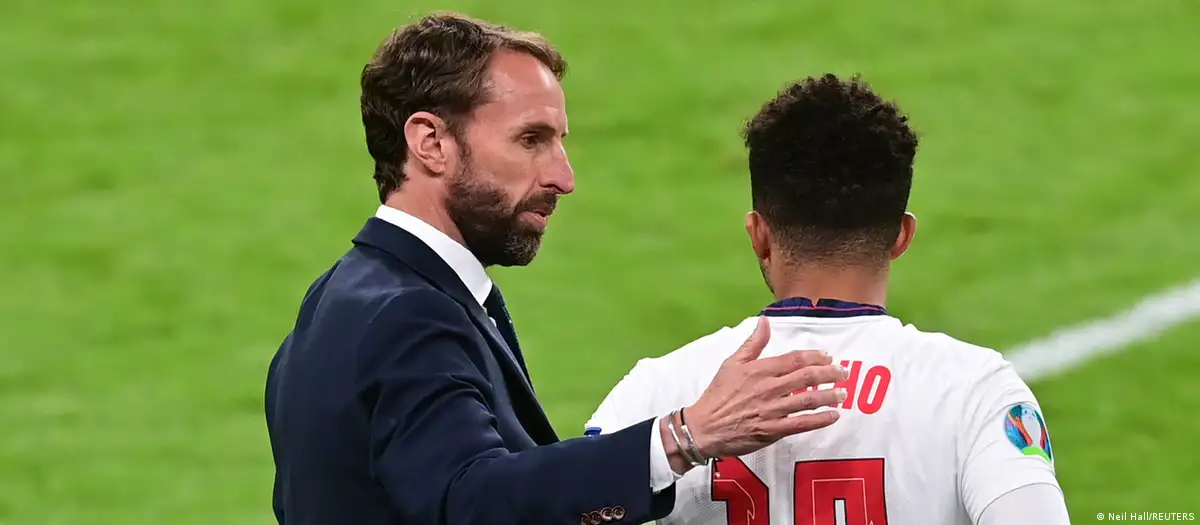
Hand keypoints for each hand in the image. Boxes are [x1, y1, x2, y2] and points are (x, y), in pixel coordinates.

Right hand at [666, 316, 847, 466]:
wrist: (704, 427)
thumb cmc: (718, 395)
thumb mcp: (731, 363)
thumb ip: (752, 343)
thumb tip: (765, 321)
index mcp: (760, 370)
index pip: (795, 359)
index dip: (815, 357)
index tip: (828, 357)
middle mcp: (769, 388)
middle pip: (807, 377)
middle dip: (830, 373)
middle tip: (844, 372)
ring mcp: (772, 410)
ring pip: (808, 400)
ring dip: (829, 395)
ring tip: (843, 393)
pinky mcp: (772, 430)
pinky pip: (801, 424)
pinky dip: (820, 419)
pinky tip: (833, 416)